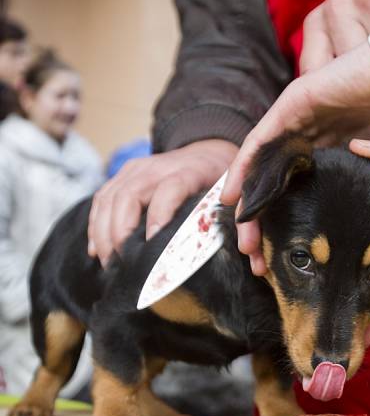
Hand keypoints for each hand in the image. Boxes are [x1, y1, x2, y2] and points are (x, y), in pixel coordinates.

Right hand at [88, 139, 237, 265]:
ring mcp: (137, 169)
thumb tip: (212, 253)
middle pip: (128, 195)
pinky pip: (101, 198)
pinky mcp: (123, 174)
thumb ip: (218, 217)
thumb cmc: (218, 181)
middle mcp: (158, 167)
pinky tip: (97, 249)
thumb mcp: (228, 195)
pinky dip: (96, 225)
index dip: (159, 215)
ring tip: (110, 263)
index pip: (170, 189)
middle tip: (123, 263)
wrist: (207, 152)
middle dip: (120, 233)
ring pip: (109, 197)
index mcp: (189, 171)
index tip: (152, 243)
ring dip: (103, 233)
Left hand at [222, 0, 369, 273]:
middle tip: (259, 265)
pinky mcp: (292, 106)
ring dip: (252, 210)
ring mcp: (299, 123)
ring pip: (265, 174)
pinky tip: (232, 201)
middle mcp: (311, 142)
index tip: (289, 269)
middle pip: (278, 193)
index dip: (296, 236)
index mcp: (334, 158)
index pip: (304, 202)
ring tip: (244, 244)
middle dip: (267, 231)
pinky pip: (260, 143)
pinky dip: (244, 171)